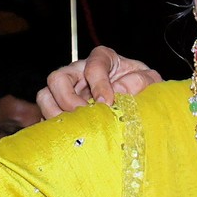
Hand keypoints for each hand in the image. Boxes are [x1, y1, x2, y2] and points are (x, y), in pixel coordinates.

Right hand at [39, 46, 161, 118]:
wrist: (138, 102)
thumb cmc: (142, 87)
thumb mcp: (151, 80)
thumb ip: (142, 81)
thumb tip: (120, 91)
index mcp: (103, 59)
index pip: (93, 66)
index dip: (99, 84)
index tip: (107, 102)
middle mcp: (79, 72)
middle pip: (58, 78)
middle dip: (68, 100)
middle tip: (83, 117)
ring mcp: (67, 91)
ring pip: (45, 96)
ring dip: (56, 114)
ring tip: (74, 128)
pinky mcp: (61, 109)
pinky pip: (45, 115)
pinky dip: (54, 127)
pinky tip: (69, 136)